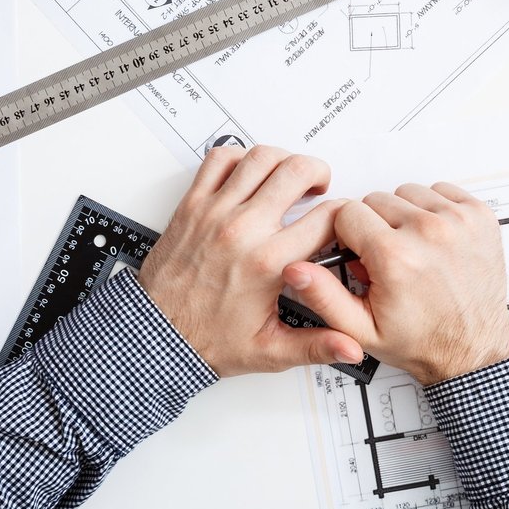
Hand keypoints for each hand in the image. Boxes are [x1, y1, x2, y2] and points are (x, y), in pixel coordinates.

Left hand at [137, 145, 363, 375]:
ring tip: (289, 177)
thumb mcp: (270, 351)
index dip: (344, 216)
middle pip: (296, 172)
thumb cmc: (206, 340)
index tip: (343, 222)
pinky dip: (239, 157)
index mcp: (268, 264)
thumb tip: (352, 348)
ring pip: (260, 157)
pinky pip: (218, 159)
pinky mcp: (193, 205)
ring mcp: (215, 212)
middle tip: (320, 189)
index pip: (325, 219)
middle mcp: (242, 230)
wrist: (156, 334)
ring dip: (283, 160)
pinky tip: (250, 174)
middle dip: (319, 174)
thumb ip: (317, 346)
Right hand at [280, 182, 508, 384]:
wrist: (471, 349)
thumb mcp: (360, 329)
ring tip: (411, 250)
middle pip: (376, 200)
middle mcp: (428, 232)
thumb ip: (323, 295)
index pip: (348, 212)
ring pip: (408, 192)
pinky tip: (433, 240)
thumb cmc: (421, 339)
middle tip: (386, 259)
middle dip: (374, 227)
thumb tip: (295, 268)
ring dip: (403, 216)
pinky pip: (441, 191)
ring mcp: (458, 221)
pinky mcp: (479, 216)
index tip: (359, 253)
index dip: (347, 235)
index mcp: (395, 257)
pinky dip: (434, 210)